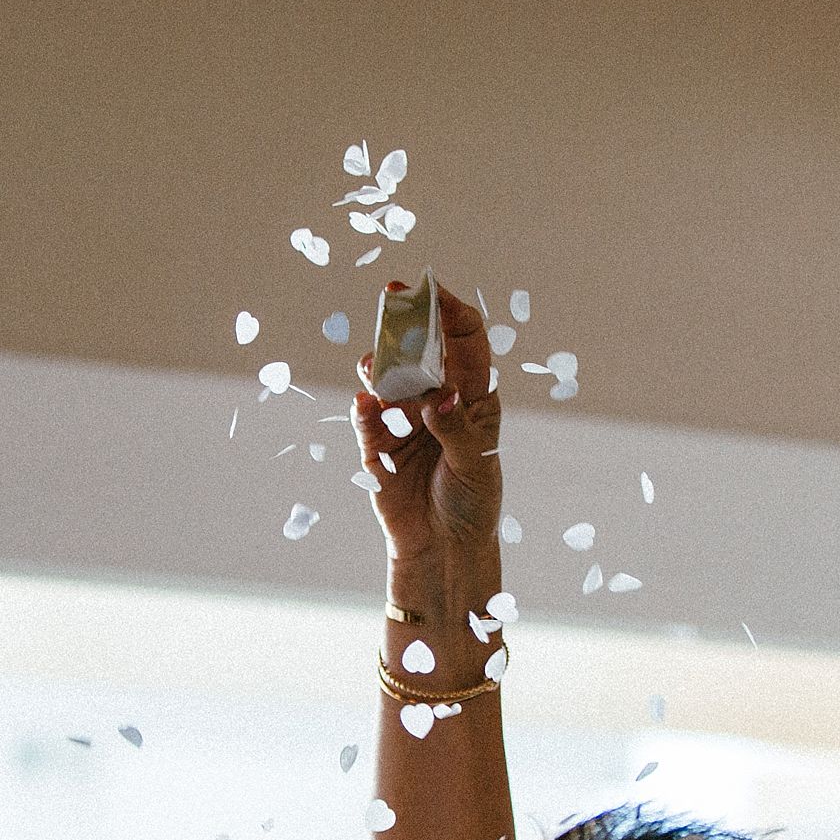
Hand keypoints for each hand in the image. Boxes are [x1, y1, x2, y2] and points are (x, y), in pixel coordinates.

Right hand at [353, 281, 501, 571]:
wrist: (443, 547)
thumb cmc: (471, 502)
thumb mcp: (474, 464)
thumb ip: (456, 428)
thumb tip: (438, 396)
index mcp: (472, 395)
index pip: (464, 340)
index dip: (449, 311)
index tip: (431, 292)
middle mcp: (436, 398)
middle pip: (420, 349)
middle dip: (405, 322)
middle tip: (391, 297)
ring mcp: (404, 418)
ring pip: (387, 377)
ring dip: (380, 364)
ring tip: (373, 362)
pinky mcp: (377, 444)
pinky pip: (366, 418)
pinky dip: (364, 408)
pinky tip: (365, 402)